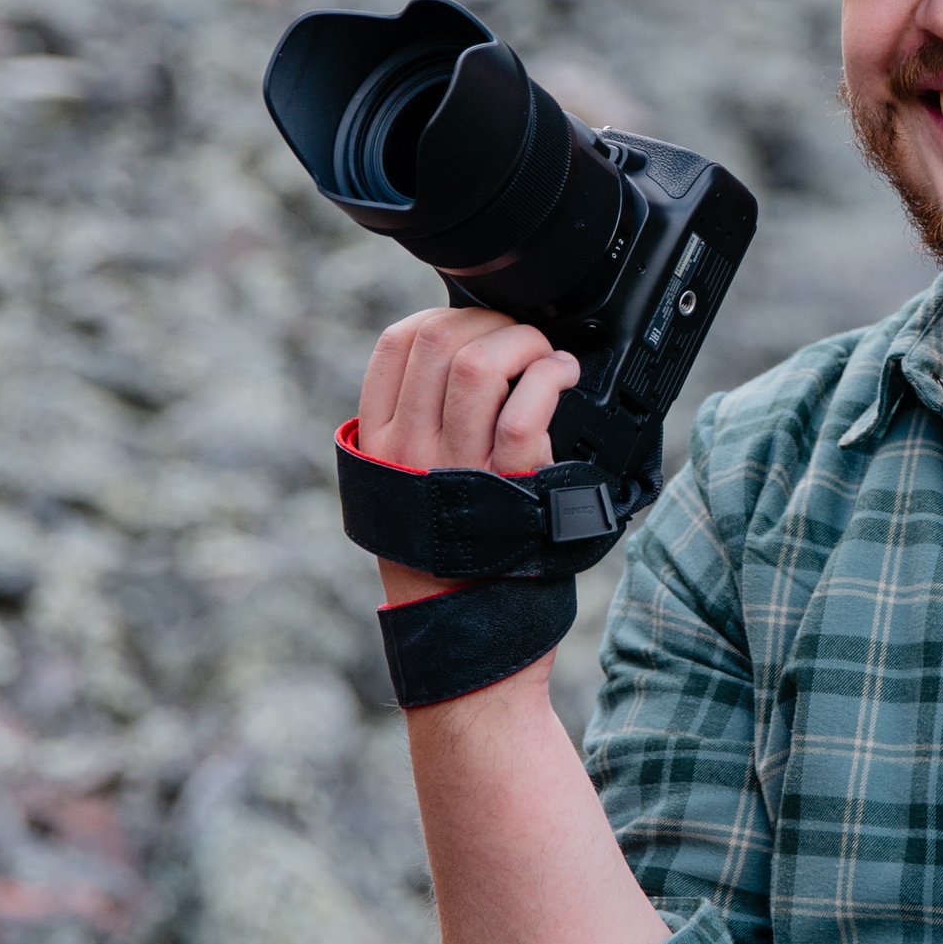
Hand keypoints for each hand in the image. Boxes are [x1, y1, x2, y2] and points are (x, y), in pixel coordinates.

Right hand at [357, 305, 582, 606]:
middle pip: (439, 342)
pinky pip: (523, 412)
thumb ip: (416, 426)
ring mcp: (456, 468)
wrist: (466, 626)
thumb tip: (462, 357)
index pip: (396, 345)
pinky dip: (549, 377)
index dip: (442, 317)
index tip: (474, 327)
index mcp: (380, 442)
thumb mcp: (403, 485)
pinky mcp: (508, 486)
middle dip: (489, 322)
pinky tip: (562, 377)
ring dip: (523, 342)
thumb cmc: (446, 552)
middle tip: (518, 339)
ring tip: (544, 356)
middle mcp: (409, 450)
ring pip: (478, 366)